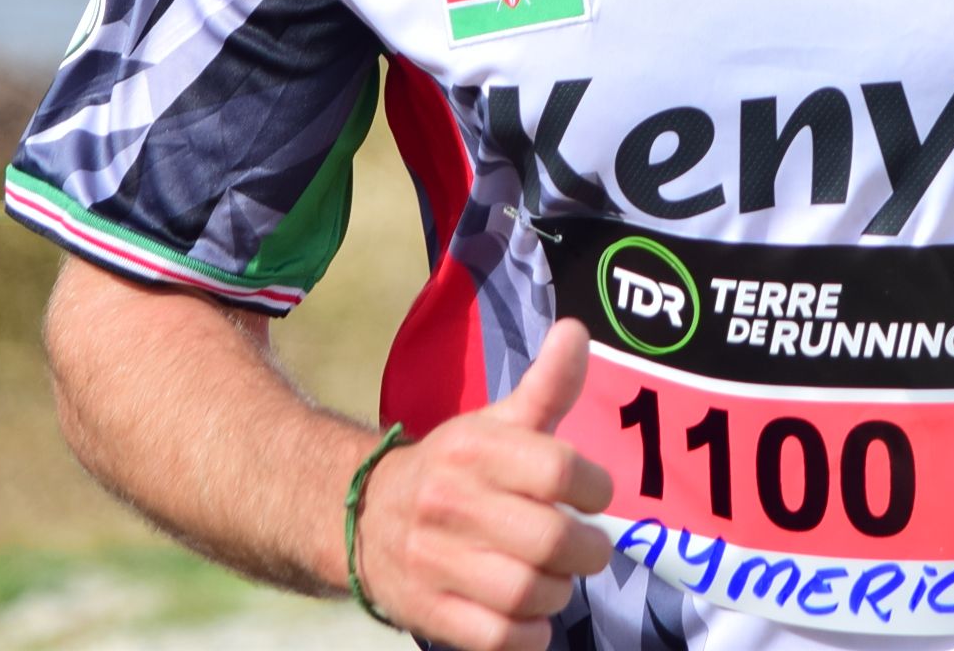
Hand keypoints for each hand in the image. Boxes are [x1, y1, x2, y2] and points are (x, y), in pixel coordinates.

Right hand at [357, 316, 617, 650]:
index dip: (594, 487)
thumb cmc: (453, 470)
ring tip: (555, 578)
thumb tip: (577, 332)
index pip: (559, 470)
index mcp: (472, 448)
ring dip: (560, 592)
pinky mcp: (427, 612)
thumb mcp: (494, 423)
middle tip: (586, 547)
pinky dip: (530, 633)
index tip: (592, 494)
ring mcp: (434, 560)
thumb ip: (545, 385)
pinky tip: (529, 614)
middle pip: (553, 540)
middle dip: (588, 550)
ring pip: (531, 593)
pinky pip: (500, 637)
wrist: (359, 515)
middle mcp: (449, 501)